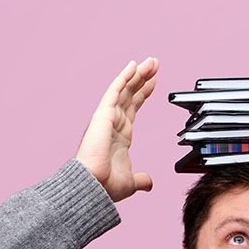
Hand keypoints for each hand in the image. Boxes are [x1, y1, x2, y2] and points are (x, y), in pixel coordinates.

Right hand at [75, 57, 158, 202]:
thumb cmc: (106, 186)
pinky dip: (124, 77)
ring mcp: (107, 117)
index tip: (153, 83)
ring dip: (138, 74)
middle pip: (130, 95)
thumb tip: (149, 183)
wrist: (94, 186)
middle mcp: (113, 124)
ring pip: (124, 90)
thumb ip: (141, 179)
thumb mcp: (131, 182)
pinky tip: (134, 65)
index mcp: (120, 137)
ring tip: (152, 61)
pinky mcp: (103, 114)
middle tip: (155, 65)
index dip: (143, 95)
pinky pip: (115, 90)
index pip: (133, 109)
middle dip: (142, 80)